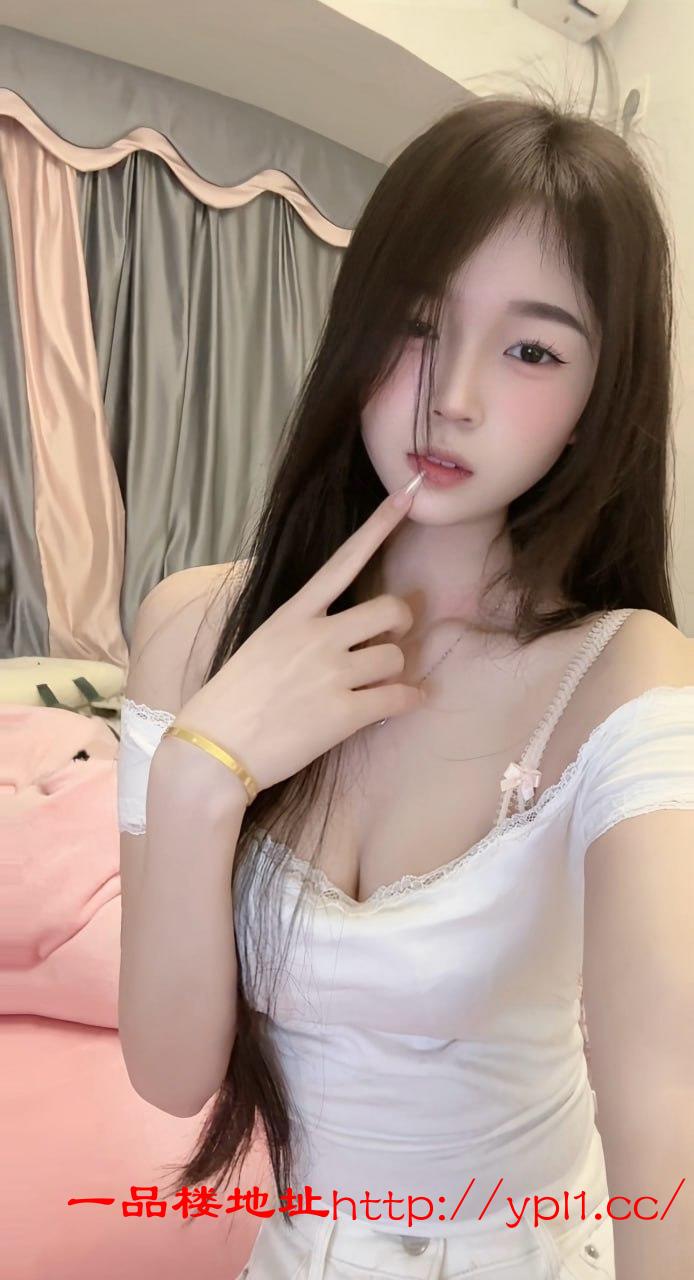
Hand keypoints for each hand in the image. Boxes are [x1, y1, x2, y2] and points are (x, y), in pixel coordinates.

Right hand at [173, 474, 425, 793]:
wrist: (213, 750)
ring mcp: (331, 674)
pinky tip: (406, 701)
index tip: (406, 498)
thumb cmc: (231, 700)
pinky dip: (409, 699)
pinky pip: (398, 697)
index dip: (379, 527)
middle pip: (389, 610)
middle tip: (391, 639)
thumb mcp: (260, 644)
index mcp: (293, 614)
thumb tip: (336, 626)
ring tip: (377, 683)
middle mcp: (316, 636)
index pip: (343, 561)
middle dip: (400, 625)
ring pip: (395, 657)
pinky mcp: (344, 713)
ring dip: (395, 670)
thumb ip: (299, 628)